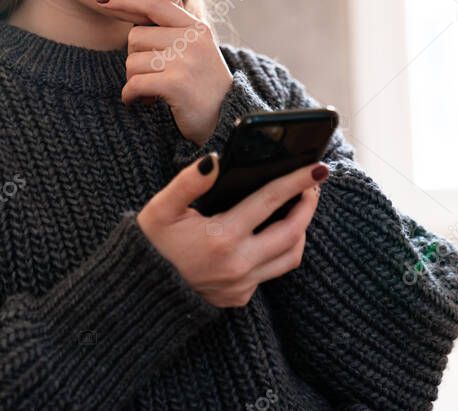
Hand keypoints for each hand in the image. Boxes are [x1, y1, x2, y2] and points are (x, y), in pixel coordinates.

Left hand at [96, 0, 232, 145]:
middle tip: (152, 76)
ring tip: (152, 92)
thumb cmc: (204, 87)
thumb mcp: (197, 50)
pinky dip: (131, 95)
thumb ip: (174, 31)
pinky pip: (134, 83)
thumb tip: (136, 11)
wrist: (229, 120)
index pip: (155, 5)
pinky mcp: (176, 84)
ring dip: (134, 81)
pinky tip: (142, 102)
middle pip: (135, 37)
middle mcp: (192, 40)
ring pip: (132, 62)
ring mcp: (185, 61)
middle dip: (135, 59)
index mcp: (196, 28)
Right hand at [137, 152, 329, 307]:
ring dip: (299, 231)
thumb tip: (216, 160)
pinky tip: (269, 234)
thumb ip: (189, 182)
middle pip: (292, 233)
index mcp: (221, 237)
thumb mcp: (161, 208)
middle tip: (312, 185)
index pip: (271, 201)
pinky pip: (270, 273)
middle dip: (308, 206)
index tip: (317, 168)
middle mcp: (238, 265)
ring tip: (296, 209)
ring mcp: (241, 285)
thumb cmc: (151, 243)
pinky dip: (277, 252)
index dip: (297, 181)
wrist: (140, 290)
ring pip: (290, 257)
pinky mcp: (240, 297)